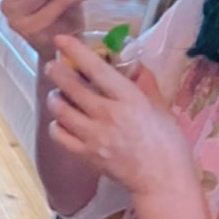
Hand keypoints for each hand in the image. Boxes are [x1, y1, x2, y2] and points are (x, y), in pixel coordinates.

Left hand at [45, 40, 191, 196]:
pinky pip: (61, 137)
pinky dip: (55, 126)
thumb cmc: (167, 141)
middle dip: (57, 74)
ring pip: (61, 112)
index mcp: (129, 98)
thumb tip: (133, 66)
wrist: (160, 178)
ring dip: (54, 99)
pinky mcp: (86, 156)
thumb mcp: (160, 106)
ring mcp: (94, 137)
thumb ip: (144, 84)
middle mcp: (108, 115)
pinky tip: (59, 122)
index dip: (76, 52)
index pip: (97, 69)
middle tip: (51, 66)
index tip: (61, 41)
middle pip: (73, 89)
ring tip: (56, 95)